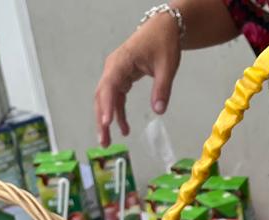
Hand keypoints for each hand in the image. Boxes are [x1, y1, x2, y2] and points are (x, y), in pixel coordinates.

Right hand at [95, 13, 182, 144]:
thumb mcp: (167, 66)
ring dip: (106, 119)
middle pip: (102, 96)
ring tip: (108, 141)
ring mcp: (115, 73)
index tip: (106, 123)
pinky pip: (116, 98)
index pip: (110, 86)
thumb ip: (162, 89)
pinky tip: (123, 128)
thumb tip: (158, 111)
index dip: (106, 105)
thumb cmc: (163, 43)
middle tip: (103, 141)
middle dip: (101, 119)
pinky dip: (118, 112)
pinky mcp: (121, 78)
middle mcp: (113, 68)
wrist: (162, 29)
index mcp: (121, 62)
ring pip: (106, 99)